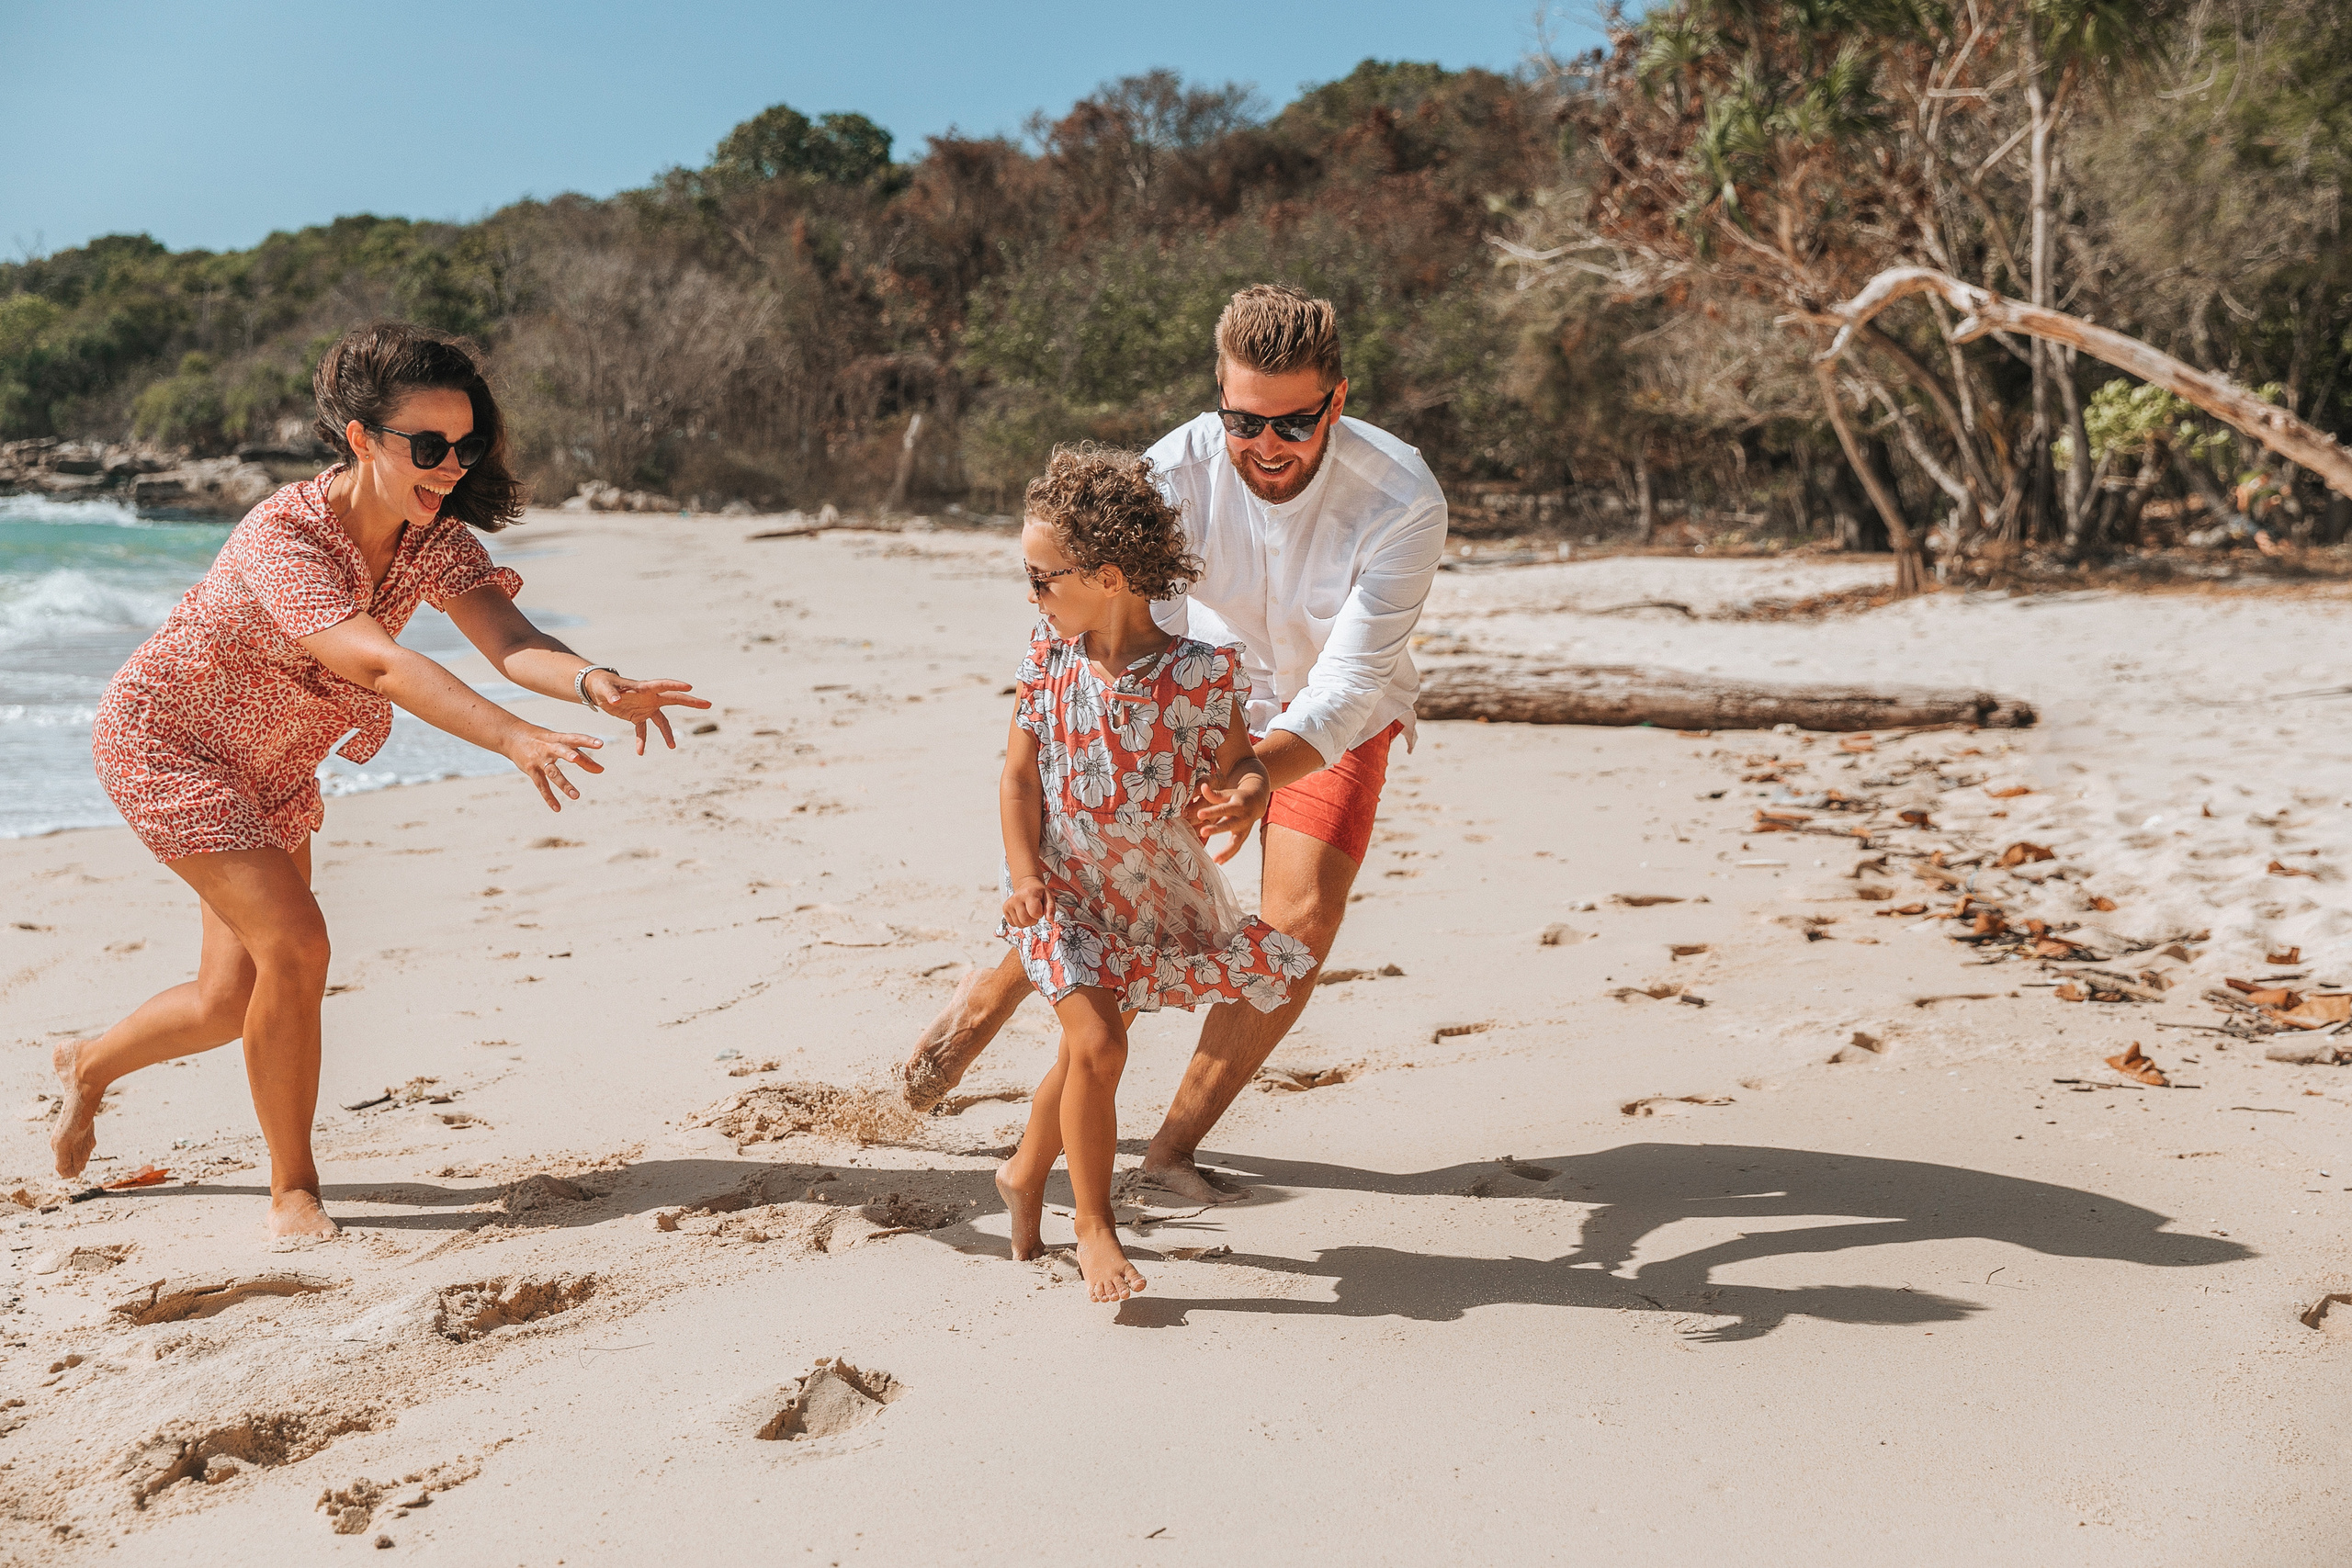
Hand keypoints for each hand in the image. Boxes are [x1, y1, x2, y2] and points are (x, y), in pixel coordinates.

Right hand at [503, 726, 605, 810]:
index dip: (587, 740)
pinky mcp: (531, 770)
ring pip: (552, 772)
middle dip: (567, 754)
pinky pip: (541, 785)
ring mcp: (538, 759)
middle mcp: (548, 747)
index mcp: (558, 738)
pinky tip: (557, 808)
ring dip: (563, 784)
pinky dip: (549, 797)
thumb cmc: (543, 740)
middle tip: (576, 759)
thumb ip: (582, 757)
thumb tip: (601, 770)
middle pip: (559, 750)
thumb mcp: (561, 744)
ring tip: (576, 796)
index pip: (574, 738)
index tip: (600, 744)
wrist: (512, 736)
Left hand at [585, 671, 712, 754]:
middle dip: (691, 702)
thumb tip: (615, 701)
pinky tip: (640, 752)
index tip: (689, 687)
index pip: (663, 685)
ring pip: (662, 721)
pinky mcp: (638, 716)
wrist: (598, 690)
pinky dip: (642, 741)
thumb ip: (610, 694)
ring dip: (667, 733)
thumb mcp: (604, 688)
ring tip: (672, 747)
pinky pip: (643, 730)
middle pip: (674, 700)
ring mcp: (646, 707)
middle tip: (707, 704)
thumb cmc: (602, 684)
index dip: (676, 685)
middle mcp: (649, 697)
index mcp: (644, 687)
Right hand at [1002, 876, 1049, 925]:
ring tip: (1028, 912)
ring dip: (1026, 922)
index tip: (1040, 908)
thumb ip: (1051, 908)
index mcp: (1029, 894)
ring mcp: (1009, 903)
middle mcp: (1016, 898)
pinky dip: (1019, 922)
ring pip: (1019, 924)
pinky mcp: (1005, 908)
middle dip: (1033, 920)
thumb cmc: (1038, 892)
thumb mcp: (1048, 896)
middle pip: (1025, 921)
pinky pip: (1012, 924)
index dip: (1040, 914)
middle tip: (1034, 912)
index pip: (1035, 913)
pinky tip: (1022, 914)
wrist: (1027, 885)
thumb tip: (1050, 920)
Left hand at [1193, 772, 1269, 864]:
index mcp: (1238, 805)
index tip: (1199, 814)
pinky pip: (1236, 848)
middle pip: (1229, 825)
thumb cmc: (1237, 797)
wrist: (1256, 802)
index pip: (1223, 808)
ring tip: (1215, 859)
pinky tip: (1219, 862)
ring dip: (1226, 851)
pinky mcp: (1243, 837)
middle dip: (1216, 829)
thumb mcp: (1228, 794)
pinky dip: (1228, 856)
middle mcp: (1243, 818)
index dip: (1211, 811)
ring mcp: (1244, 829)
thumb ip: (1214, 794)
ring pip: (1236, 841)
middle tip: (1202, 831)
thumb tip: (1203, 787)